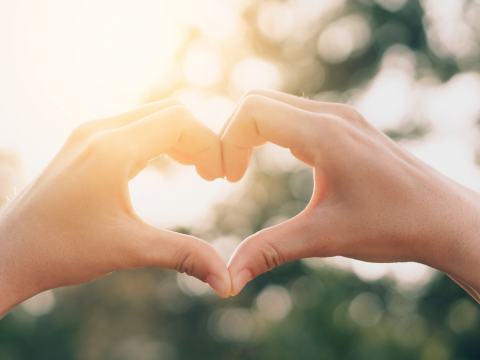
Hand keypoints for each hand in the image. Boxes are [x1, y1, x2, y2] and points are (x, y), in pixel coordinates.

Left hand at [0, 99, 230, 317]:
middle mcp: (100, 130)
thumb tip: (226, 281)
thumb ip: (183, 256)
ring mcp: (90, 133)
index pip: (180, 121)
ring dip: (181, 139)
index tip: (220, 177)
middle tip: (212, 175)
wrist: (10, 253)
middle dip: (199, 139)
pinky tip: (170, 166)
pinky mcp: (86, 143)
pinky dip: (161, 141)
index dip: (210, 144)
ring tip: (197, 171)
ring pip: (153, 116)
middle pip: (170, 111)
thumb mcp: (128, 250)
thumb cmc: (61, 250)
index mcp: (111, 148)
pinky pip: (136, 127)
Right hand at [222, 89, 479, 298]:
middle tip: (228, 175)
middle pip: (258, 102)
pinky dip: (271, 133)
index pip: (253, 112)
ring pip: (276, 106)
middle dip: (233, 134)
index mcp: (324, 134)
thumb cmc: (394, 225)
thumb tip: (228, 279)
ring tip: (241, 171)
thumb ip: (270, 250)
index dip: (227, 142)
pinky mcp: (346, 128)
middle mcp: (332, 116)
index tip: (227, 180)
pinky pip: (295, 116)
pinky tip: (272, 162)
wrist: (446, 219)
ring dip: (251, 133)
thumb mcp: (325, 238)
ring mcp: (341, 119)